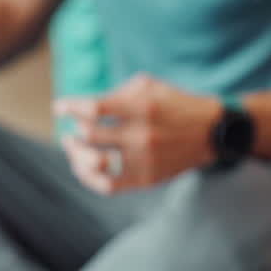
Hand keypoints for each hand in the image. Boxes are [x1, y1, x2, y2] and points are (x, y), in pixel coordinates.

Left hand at [54, 74, 222, 193]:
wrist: (211, 132)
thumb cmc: (175, 103)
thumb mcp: (150, 85)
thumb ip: (117, 93)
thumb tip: (82, 107)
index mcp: (141, 106)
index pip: (92, 108)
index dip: (69, 107)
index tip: (59, 107)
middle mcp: (141, 134)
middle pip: (89, 135)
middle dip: (72, 130)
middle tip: (69, 128)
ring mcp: (144, 159)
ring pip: (94, 163)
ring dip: (75, 154)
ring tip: (72, 146)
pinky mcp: (146, 179)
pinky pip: (107, 185)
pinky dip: (89, 177)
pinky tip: (83, 167)